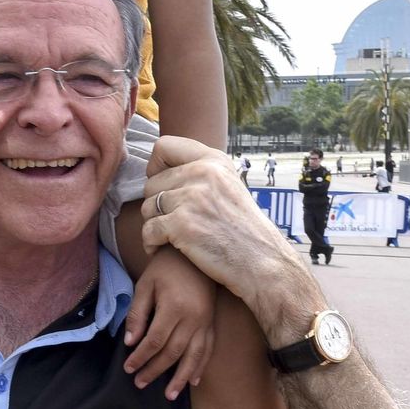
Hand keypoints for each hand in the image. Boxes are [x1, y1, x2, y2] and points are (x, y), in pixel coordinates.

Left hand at [123, 246, 215, 399]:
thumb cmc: (165, 268)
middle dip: (156, 370)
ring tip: (169, 396)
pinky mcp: (212, 323)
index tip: (128, 368)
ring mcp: (205, 322)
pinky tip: (193, 381)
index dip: (140, 357)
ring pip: (193, 356)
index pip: (154, 341)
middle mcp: (193, 318)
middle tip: (140, 383)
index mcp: (174, 307)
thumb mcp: (145, 285)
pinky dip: (201, 366)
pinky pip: (208, 349)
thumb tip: (130, 342)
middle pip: (173, 352)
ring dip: (181, 377)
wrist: (193, 254)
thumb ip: (137, 314)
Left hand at [140, 137, 323, 351]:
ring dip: (154, 226)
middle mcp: (202, 172)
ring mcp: (191, 198)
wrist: (262, 262)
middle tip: (172, 223)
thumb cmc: (242, 228)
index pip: (164, 146)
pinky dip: (151, 244)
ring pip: (147, 208)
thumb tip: (160, 170)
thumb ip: (200, 172)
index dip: (156, 167)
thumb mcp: (228, 184)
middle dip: (156, 206)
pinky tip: (162, 250)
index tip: (164, 186)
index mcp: (213, 160)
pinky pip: (148, 231)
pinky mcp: (182, 224)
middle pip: (151, 183)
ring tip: (169, 238)